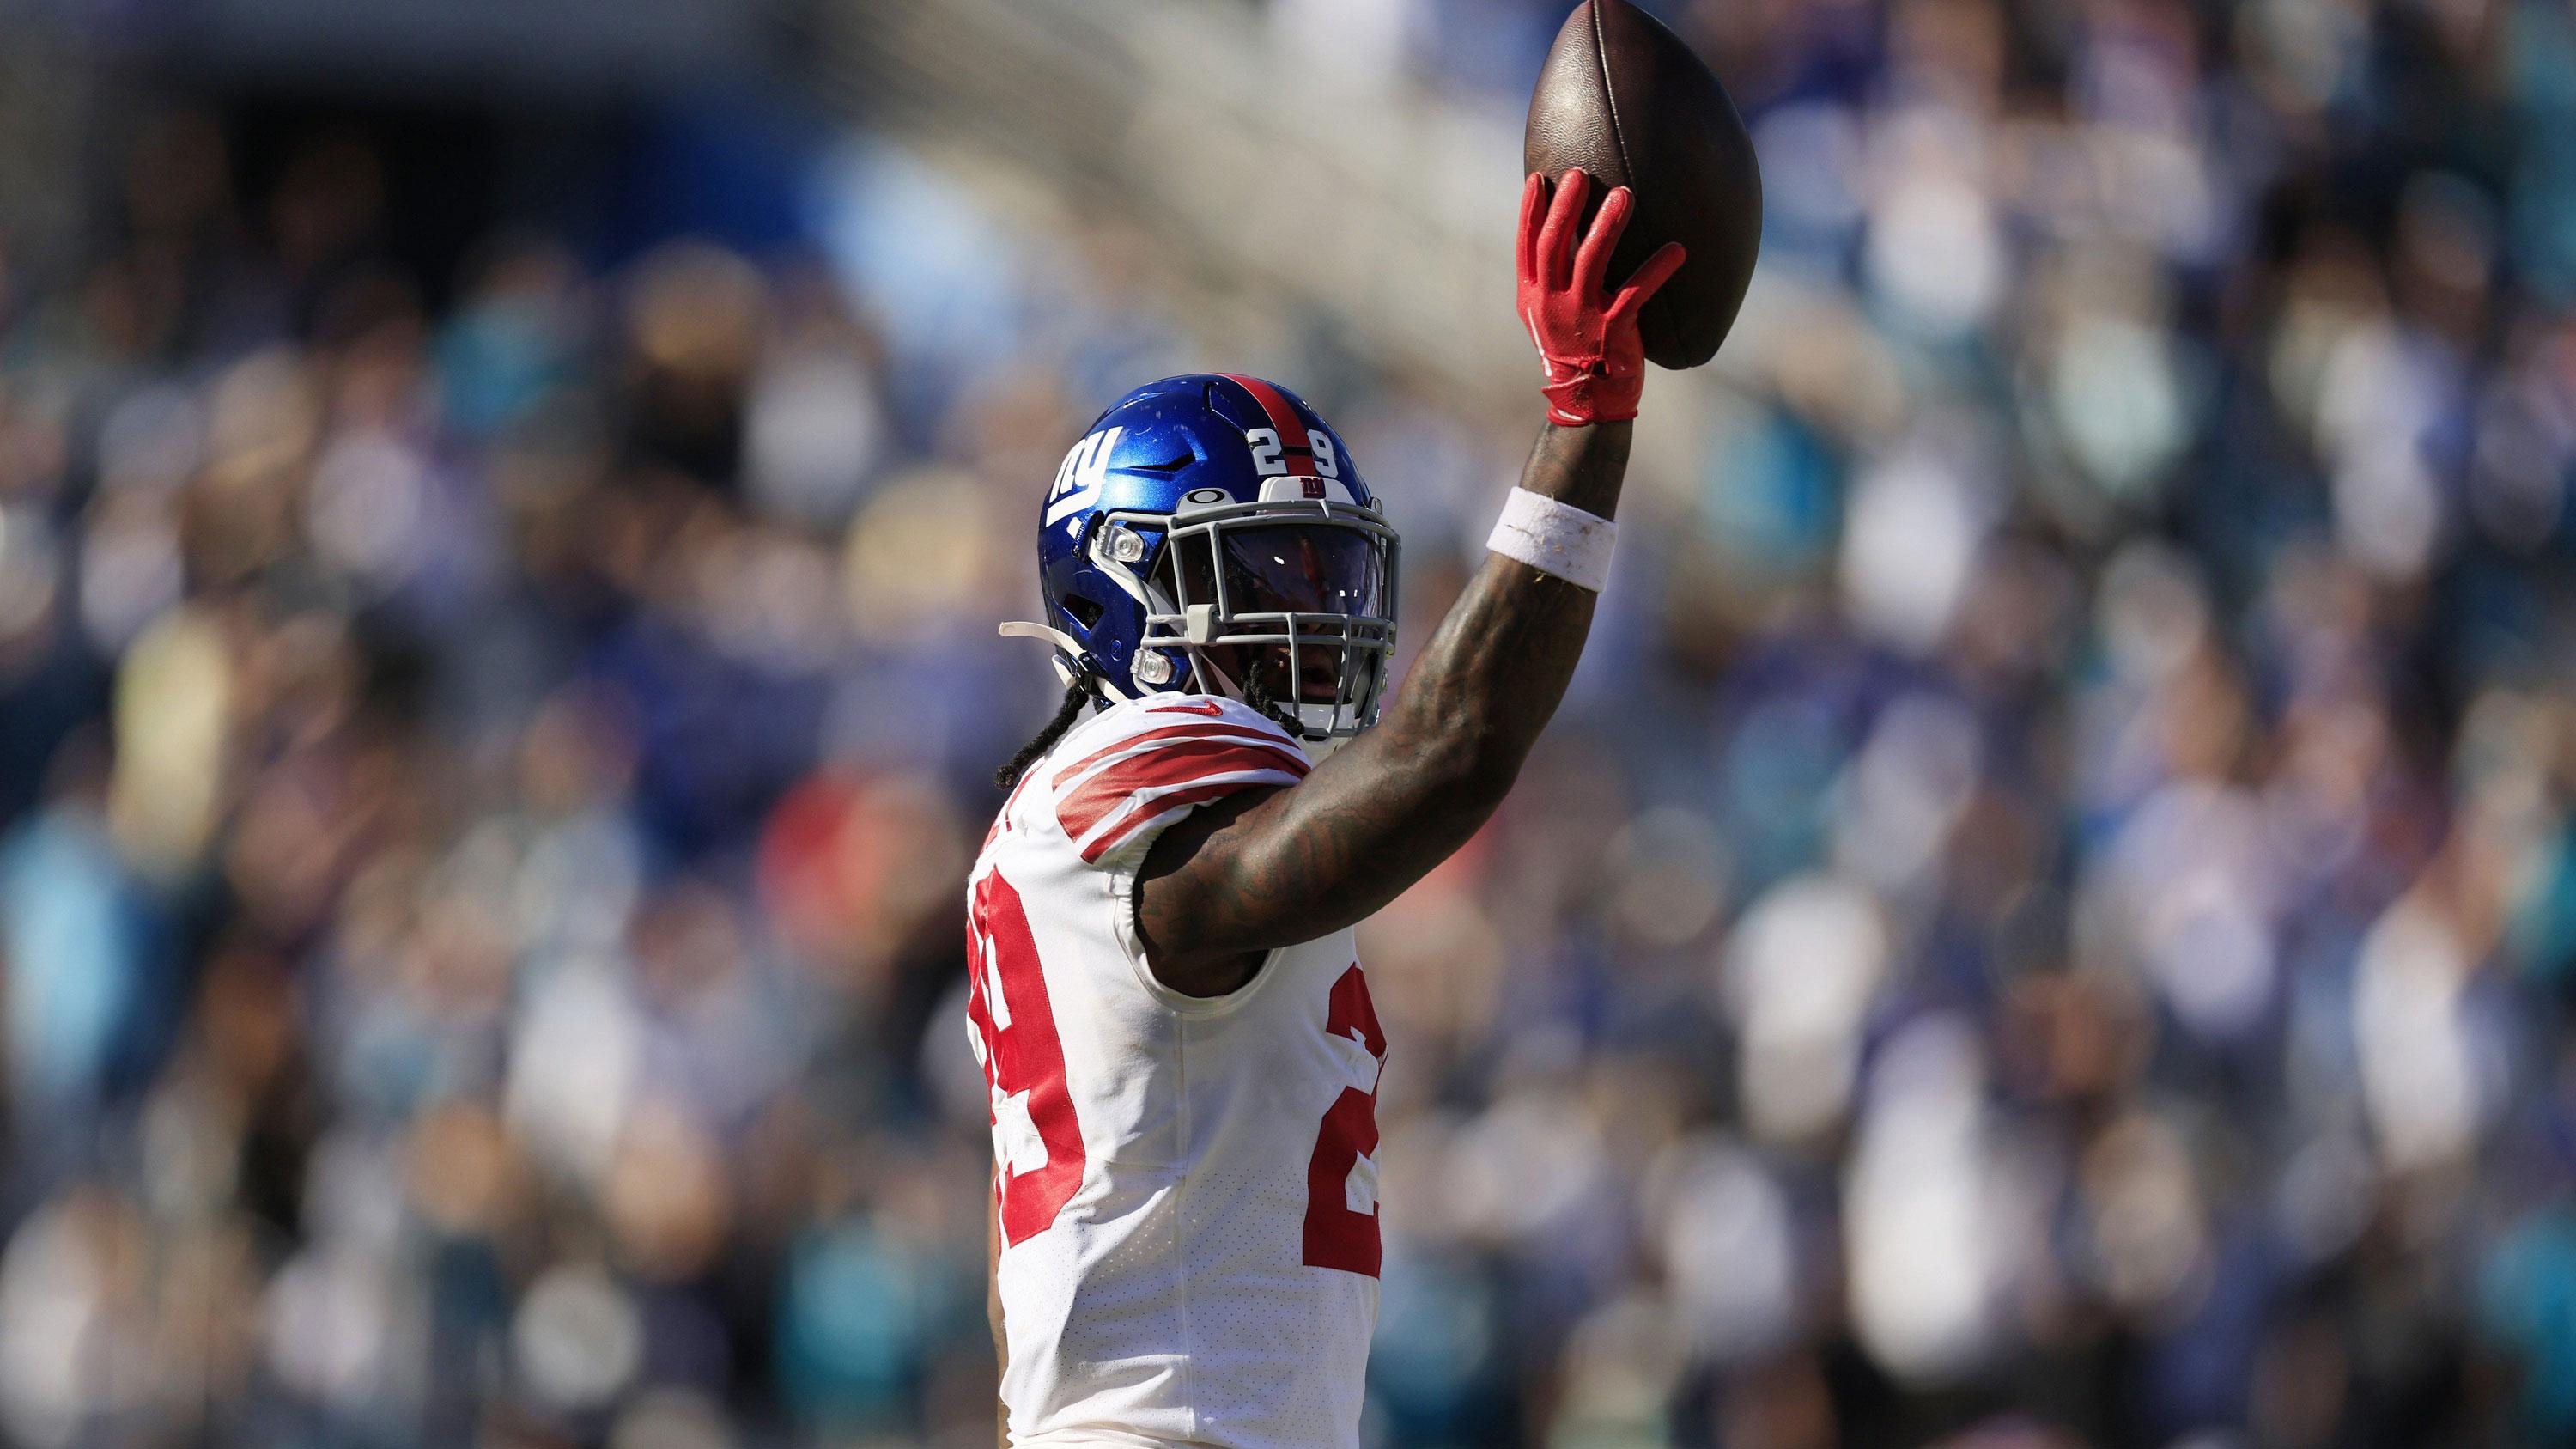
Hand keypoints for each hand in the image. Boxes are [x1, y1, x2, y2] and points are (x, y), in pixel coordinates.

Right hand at [1515, 170, 1685, 426]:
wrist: (1589, 400)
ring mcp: (1579, 318)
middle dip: (1566, 207)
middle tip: (1580, 174)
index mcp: (1532, 298)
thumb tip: (1567, 231)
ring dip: (1608, 225)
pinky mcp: (1611, 331)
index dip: (1531, 211)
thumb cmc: (1574, 350)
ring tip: (1625, 195)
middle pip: (1554, 245)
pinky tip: (1677, 250)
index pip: (1527, 246)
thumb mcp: (1549, 316)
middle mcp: (1550, 305)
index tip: (1539, 178)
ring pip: (1591, 261)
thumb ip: (1553, 279)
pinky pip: (1636, 293)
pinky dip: (1657, 270)